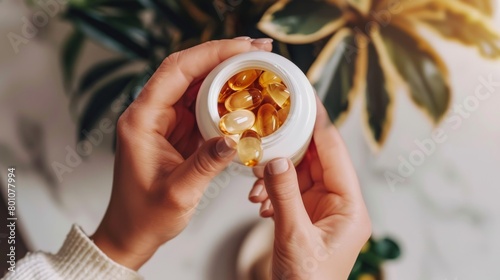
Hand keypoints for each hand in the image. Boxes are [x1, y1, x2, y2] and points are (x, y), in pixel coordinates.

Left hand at [92, 38, 272, 269]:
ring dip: (224, 74)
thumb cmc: (145, 216)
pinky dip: (222, 98)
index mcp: (142, 120)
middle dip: (223, 56)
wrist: (131, 232)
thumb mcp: (178, 193)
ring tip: (256, 67)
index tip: (244, 48)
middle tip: (259, 50)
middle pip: (187, 70)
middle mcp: (150, 113)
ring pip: (195, 85)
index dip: (211, 54)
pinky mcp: (175, 131)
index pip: (176, 71)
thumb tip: (235, 139)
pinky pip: (200, 105)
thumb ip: (206, 164)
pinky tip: (243, 96)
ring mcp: (163, 121)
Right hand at [249, 99, 370, 279]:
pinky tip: (259, 198)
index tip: (307, 100)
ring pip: (300, 174)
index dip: (320, 125)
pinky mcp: (306, 216)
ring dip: (276, 173)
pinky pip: (289, 190)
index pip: (335, 155)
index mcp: (350, 208)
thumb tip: (275, 160)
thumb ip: (284, 195)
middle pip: (317, 160)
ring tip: (257, 179)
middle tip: (272, 128)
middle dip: (290, 148)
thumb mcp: (294, 237)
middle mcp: (339, 205)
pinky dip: (272, 189)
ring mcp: (322, 210)